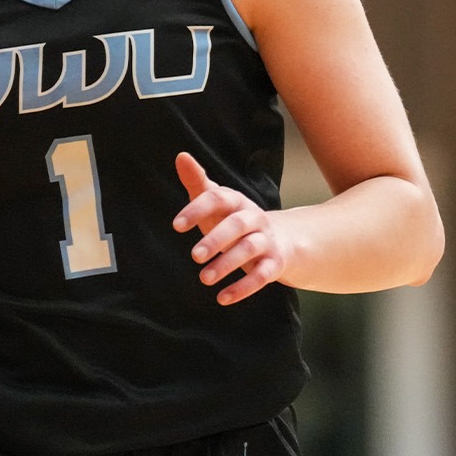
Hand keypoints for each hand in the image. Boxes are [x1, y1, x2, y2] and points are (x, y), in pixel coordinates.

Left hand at [171, 152, 290, 305]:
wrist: (280, 240)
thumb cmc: (234, 220)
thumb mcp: (216, 202)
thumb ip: (198, 182)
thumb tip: (181, 156)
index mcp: (236, 201)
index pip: (218, 198)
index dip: (197, 210)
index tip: (176, 226)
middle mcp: (253, 218)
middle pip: (237, 225)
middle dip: (216, 239)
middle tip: (194, 255)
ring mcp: (266, 241)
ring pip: (249, 250)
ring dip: (228, 265)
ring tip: (204, 279)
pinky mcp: (275, 264)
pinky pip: (262, 276)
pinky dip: (243, 288)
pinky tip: (222, 298)